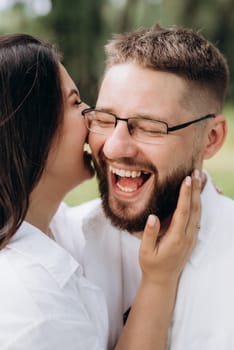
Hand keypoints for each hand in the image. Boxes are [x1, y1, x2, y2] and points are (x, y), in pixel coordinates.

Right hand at [139, 169, 200, 286]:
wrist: (163, 280)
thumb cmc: (152, 265)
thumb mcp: (146, 251)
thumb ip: (149, 234)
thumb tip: (153, 216)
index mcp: (176, 238)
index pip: (183, 212)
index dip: (185, 195)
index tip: (187, 180)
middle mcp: (187, 236)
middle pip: (194, 209)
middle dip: (195, 189)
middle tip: (196, 172)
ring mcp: (191, 237)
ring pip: (198, 212)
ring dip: (198, 195)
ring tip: (199, 179)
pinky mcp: (192, 238)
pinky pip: (197, 217)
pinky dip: (198, 203)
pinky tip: (196, 196)